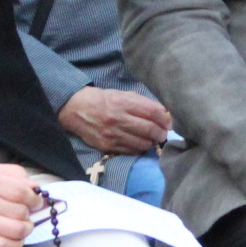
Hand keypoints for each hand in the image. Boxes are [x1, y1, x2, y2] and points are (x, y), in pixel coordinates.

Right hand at [0, 163, 36, 246]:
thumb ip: (9, 174)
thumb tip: (34, 187)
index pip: (21, 192)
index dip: (35, 199)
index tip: (36, 202)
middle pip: (20, 212)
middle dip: (30, 215)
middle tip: (27, 215)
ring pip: (14, 230)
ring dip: (25, 231)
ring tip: (22, 227)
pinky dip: (14, 245)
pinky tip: (14, 240)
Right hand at [58, 86, 172, 154]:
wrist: (76, 109)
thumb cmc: (103, 100)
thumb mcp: (122, 94)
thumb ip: (142, 103)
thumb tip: (164, 114)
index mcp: (123, 102)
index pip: (153, 112)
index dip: (166, 119)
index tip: (170, 122)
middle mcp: (118, 119)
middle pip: (150, 130)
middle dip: (161, 133)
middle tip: (163, 133)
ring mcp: (112, 134)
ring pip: (143, 143)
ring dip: (151, 142)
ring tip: (151, 138)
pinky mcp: (107, 146)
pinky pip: (131, 151)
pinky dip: (139, 148)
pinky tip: (139, 143)